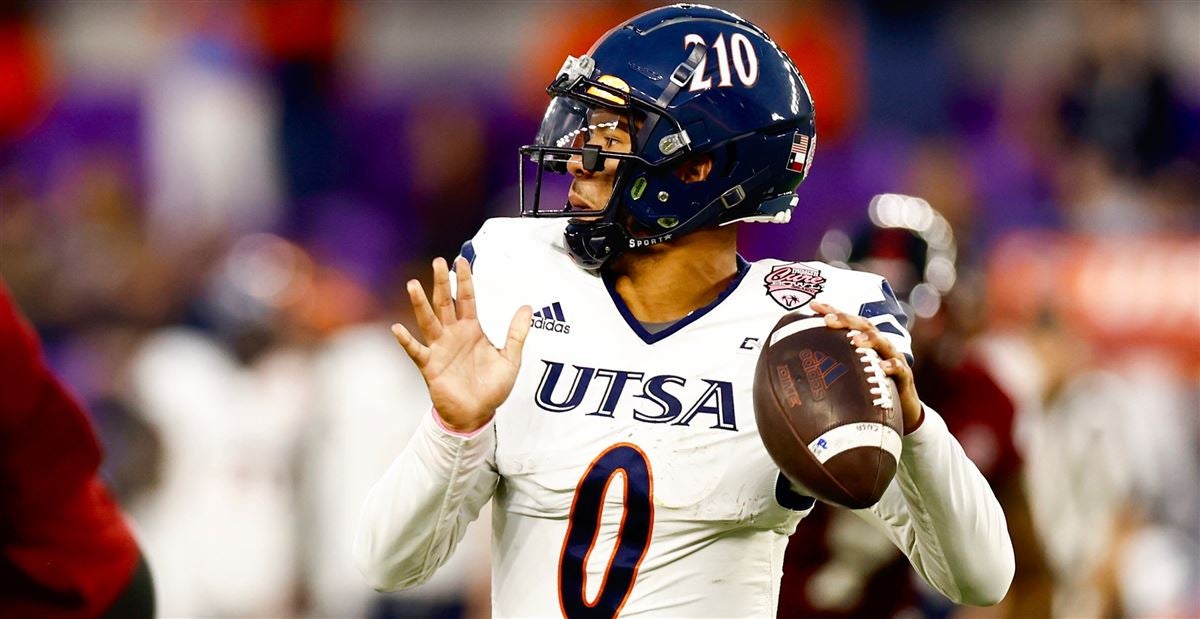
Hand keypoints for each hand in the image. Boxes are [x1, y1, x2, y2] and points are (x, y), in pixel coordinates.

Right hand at [392, 257, 531, 432]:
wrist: (477, 414)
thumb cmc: (491, 388)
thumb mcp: (510, 359)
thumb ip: (516, 334)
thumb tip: (527, 307)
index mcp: (472, 330)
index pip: (467, 299)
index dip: (465, 280)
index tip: (462, 260)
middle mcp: (453, 335)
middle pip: (446, 303)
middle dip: (442, 283)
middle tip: (438, 262)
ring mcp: (440, 348)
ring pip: (428, 321)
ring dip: (420, 303)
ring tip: (413, 285)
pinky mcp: (430, 366)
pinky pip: (416, 351)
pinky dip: (407, 341)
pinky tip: (398, 328)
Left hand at [810, 302, 922, 432]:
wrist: (901, 411)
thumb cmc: (869, 388)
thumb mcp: (850, 375)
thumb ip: (830, 368)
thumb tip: (795, 372)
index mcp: (864, 342)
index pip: (848, 322)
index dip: (832, 311)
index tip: (813, 306)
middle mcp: (879, 346)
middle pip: (865, 326)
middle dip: (846, 320)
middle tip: (828, 319)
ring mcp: (893, 359)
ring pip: (883, 343)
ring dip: (869, 339)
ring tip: (854, 340)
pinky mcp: (904, 377)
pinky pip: (899, 369)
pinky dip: (891, 366)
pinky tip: (882, 367)